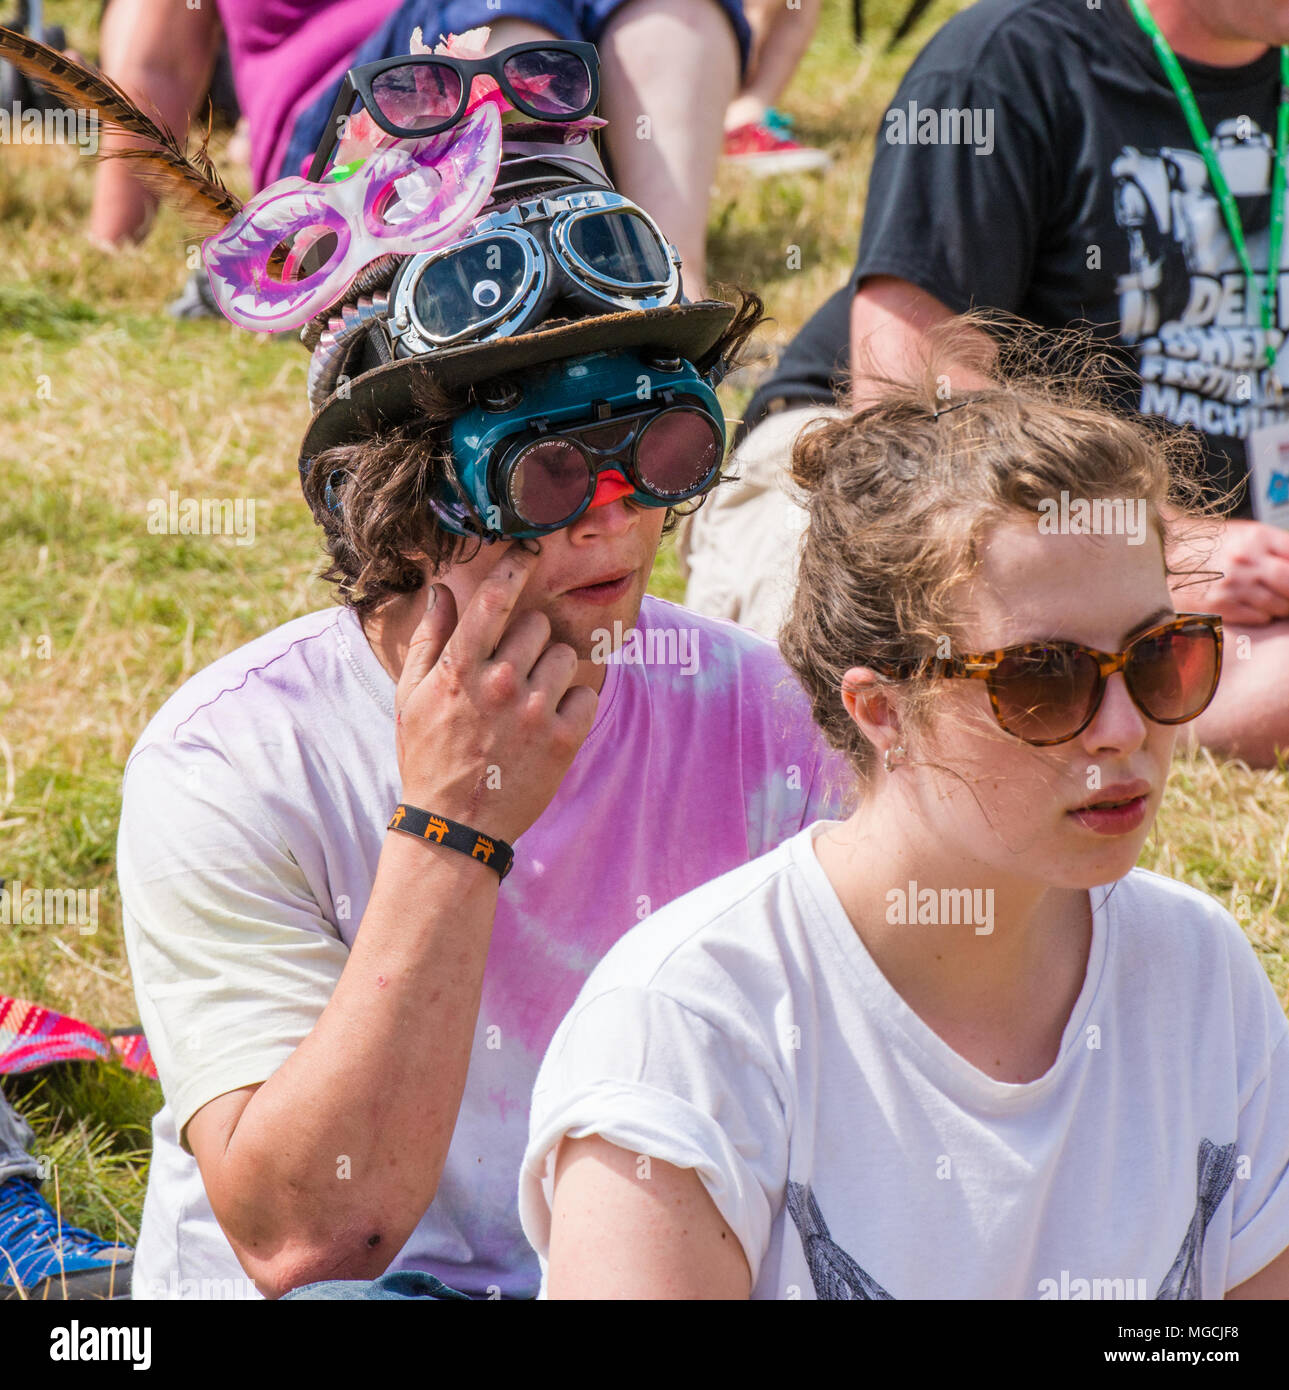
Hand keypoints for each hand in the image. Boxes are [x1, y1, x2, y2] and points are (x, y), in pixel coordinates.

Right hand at [393, 545, 597, 843]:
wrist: (455, 824)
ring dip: (554, 670)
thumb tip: (442, 591)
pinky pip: (588, 694)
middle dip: (530, 640)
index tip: (530, 551)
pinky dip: (575, 704)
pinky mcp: (564, 740)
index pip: (495, 597)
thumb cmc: (429, 756)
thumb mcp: (411, 696)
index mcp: (461, 668)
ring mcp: (535, 712)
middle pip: (538, 625)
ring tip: (531, 700)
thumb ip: (429, 638)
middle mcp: (501, 683)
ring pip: (567, 656)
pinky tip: (550, 722)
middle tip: (514, 671)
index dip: (516, 565)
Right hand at [1171, 519, 1288, 625]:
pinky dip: (1263, 614)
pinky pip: (1260, 617)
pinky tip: (1254, 606)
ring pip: (1279, 604)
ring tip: (1273, 600)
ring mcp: (1233, 585)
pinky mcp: (1221, 605)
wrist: (1161, 555)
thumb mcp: (1243, 534)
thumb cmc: (1204, 545)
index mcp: (1256, 537)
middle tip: (1288, 592)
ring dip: (1282, 605)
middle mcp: (1246, 560)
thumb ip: (1275, 548)